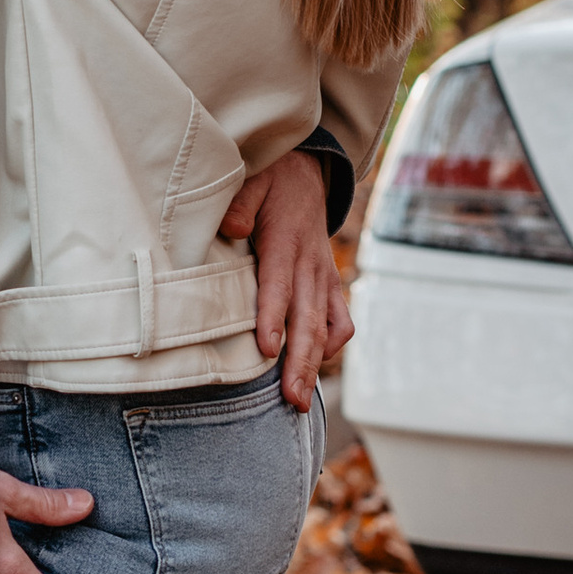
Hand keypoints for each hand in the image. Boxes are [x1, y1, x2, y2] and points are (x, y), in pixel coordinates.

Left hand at [220, 149, 352, 407]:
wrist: (307, 171)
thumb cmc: (271, 179)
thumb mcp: (252, 180)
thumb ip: (240, 204)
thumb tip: (231, 229)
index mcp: (286, 241)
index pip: (279, 285)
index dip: (273, 317)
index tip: (267, 350)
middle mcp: (309, 264)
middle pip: (306, 319)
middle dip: (299, 362)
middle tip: (291, 399)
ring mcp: (324, 276)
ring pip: (326, 327)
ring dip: (316, 363)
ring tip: (301, 401)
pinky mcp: (330, 283)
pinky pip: (341, 319)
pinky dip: (332, 344)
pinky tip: (317, 365)